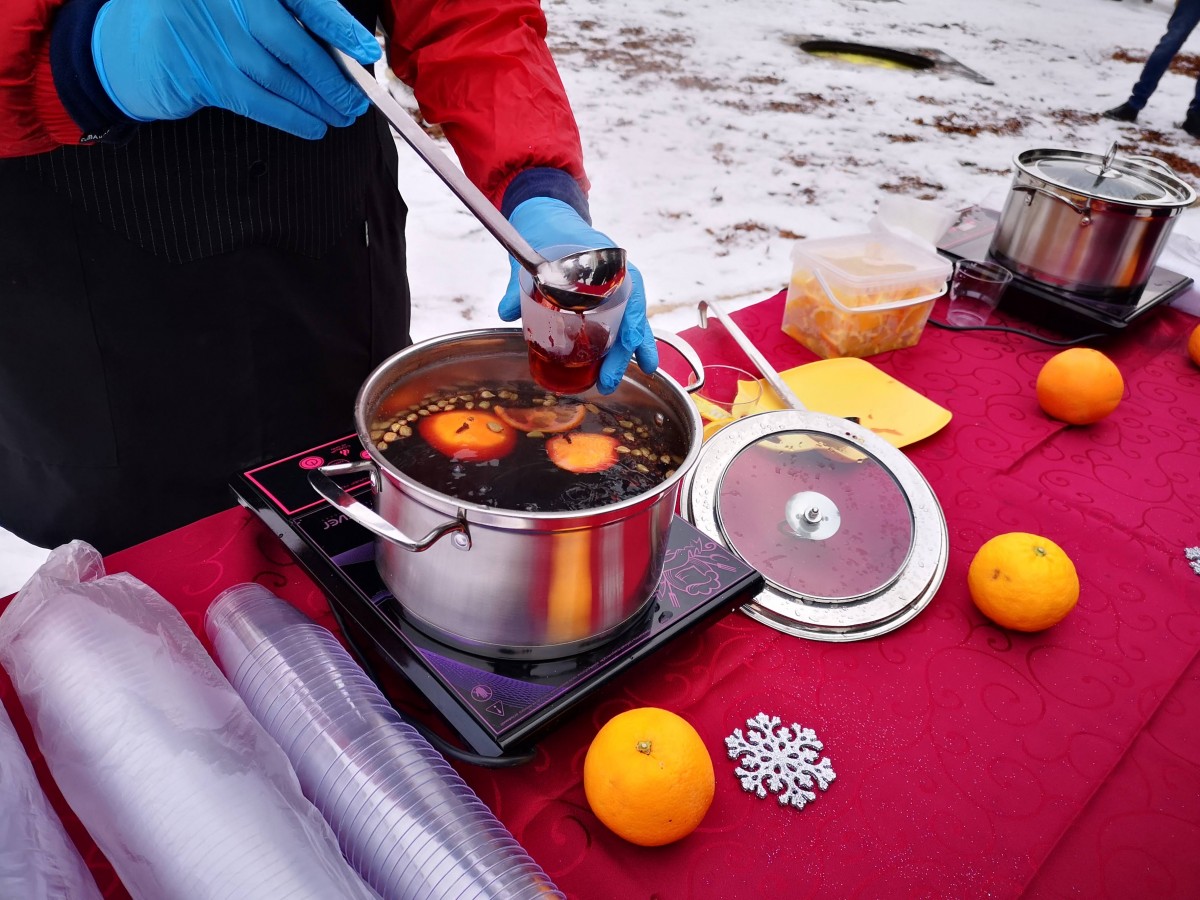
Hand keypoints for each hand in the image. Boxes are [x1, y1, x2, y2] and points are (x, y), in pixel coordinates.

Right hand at [92, 0, 381, 138]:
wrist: (128, 43)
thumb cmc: (200, 22)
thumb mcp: (238, 5)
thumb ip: (283, 14)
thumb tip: (342, 50)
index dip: (337, 26)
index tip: (366, 49)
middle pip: (291, 42)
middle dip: (331, 76)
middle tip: (356, 98)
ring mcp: (204, 32)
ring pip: (276, 76)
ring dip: (316, 102)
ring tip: (342, 115)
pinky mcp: (194, 71)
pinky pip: (254, 100)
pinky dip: (289, 117)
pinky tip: (313, 126)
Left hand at [499, 198, 657, 393]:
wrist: (545, 216)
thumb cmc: (544, 230)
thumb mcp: (530, 254)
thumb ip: (517, 284)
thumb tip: (506, 312)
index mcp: (608, 259)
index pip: (632, 291)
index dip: (633, 320)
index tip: (629, 341)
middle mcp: (617, 275)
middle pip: (632, 316)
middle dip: (626, 351)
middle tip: (608, 381)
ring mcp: (612, 287)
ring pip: (628, 323)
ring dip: (624, 354)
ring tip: (613, 382)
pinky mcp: (601, 298)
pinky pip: (615, 323)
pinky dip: (614, 345)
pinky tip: (608, 366)